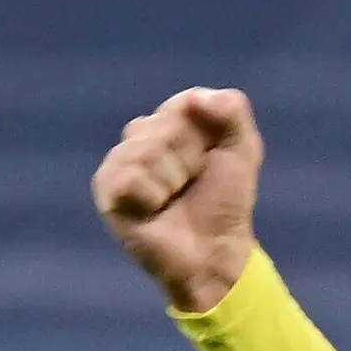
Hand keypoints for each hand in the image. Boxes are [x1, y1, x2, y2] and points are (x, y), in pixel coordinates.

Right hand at [95, 87, 264, 312]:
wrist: (214, 251)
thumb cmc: (225, 202)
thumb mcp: (243, 149)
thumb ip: (232, 110)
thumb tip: (195, 99)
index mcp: (170, 122)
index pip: (183, 105)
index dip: (204, 136)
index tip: (210, 160)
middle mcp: (141, 138)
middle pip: (164, 125)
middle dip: (189, 158)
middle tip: (191, 184)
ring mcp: (121, 163)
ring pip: (144, 149)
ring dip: (171, 179)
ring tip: (173, 198)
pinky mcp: (107, 191)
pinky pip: (128, 177)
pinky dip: (151, 195)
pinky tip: (154, 209)